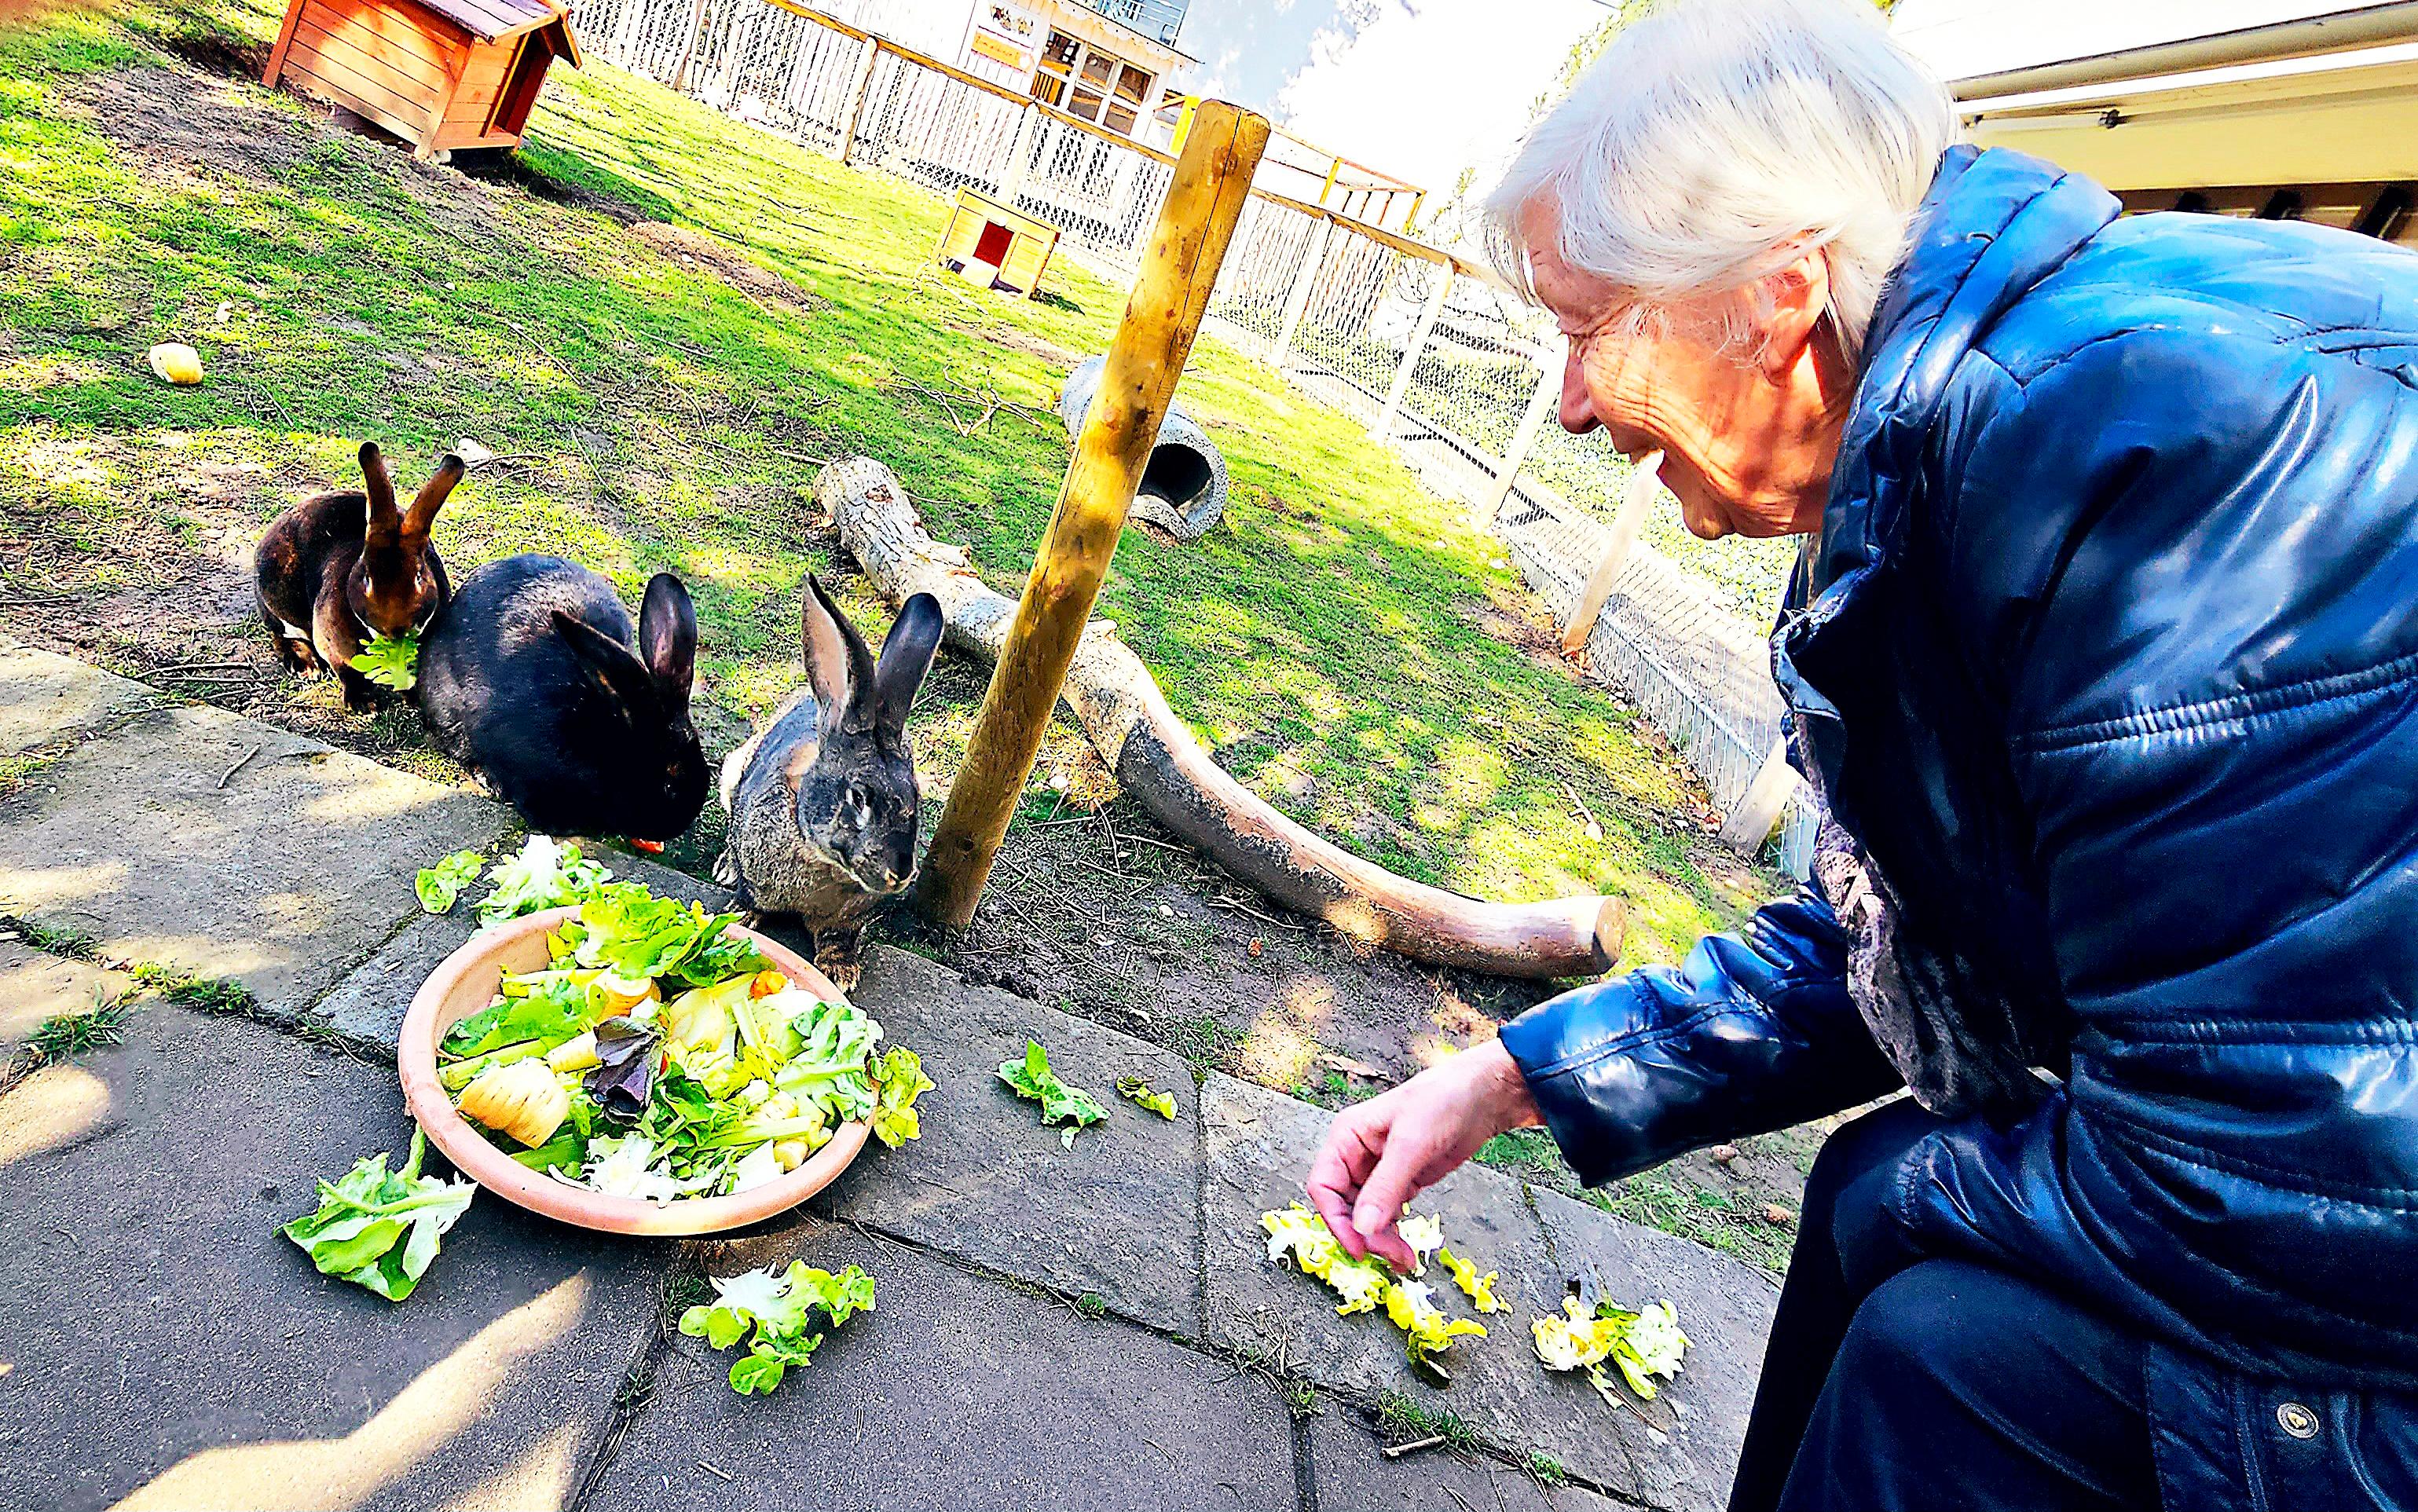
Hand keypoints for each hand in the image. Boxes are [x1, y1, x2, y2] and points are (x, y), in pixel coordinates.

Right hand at [1306, 1039, 1543, 1272]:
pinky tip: (1406, 1249)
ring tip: (1404, 1259)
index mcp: (1347, 1138)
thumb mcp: (1411, 1144)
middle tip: (1390, 1255)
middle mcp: (1357, 1156)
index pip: (1324, 1186)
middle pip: (1343, 1207)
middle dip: (1363, 1234)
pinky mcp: (1402, 1183)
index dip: (1335, 1219)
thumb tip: (1362, 1228)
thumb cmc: (1441, 1103)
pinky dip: (1393, 1234)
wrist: (1482, 1097)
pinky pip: (1387, 1215)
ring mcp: (1379, 1172)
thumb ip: (1385, 1186)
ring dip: (1379, 1240)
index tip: (1359, 1247)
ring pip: (1365, 1216)